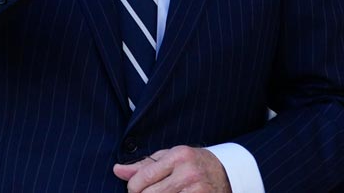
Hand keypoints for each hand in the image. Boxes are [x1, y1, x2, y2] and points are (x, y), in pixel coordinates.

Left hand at [113, 146, 232, 192]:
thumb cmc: (193, 163)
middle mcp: (188, 173)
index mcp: (178, 156)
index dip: (133, 187)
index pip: (141, 179)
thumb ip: (143, 165)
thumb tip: (117, 170)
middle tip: (150, 192)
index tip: (136, 188)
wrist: (226, 173)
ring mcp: (196, 190)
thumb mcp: (170, 157)